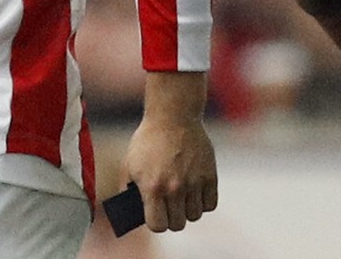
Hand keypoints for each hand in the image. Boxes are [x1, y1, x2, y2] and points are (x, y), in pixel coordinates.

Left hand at [123, 71, 218, 231]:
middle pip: (178, 224)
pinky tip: (195, 192)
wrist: (173, 116)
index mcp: (153, 188)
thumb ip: (129, 190)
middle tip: (169, 207)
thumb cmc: (148, 141)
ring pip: (195, 215)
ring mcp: (195, 182)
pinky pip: (210, 204)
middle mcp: (175, 188)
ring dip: (188, 210)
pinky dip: (203, 201)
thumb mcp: (130, 165)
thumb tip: (136, 212)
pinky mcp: (210, 174)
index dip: (156, 222)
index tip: (156, 214)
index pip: (158, 225)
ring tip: (183, 198)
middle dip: (172, 218)